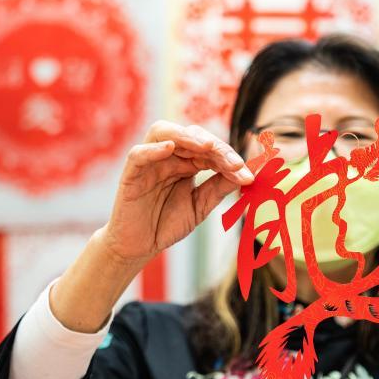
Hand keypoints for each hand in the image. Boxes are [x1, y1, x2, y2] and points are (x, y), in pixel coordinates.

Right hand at [101, 120, 252, 264]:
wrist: (140, 246)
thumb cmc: (167, 223)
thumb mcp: (200, 205)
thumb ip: (219, 188)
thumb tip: (246, 175)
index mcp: (188, 162)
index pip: (210, 150)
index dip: (230, 159)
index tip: (248, 175)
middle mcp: (169, 156)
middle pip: (193, 137)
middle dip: (216, 148)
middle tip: (234, 163)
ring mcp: (150, 161)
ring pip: (164, 133)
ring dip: (187, 137)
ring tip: (208, 146)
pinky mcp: (131, 173)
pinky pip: (139, 153)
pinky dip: (154, 149)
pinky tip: (171, 148)